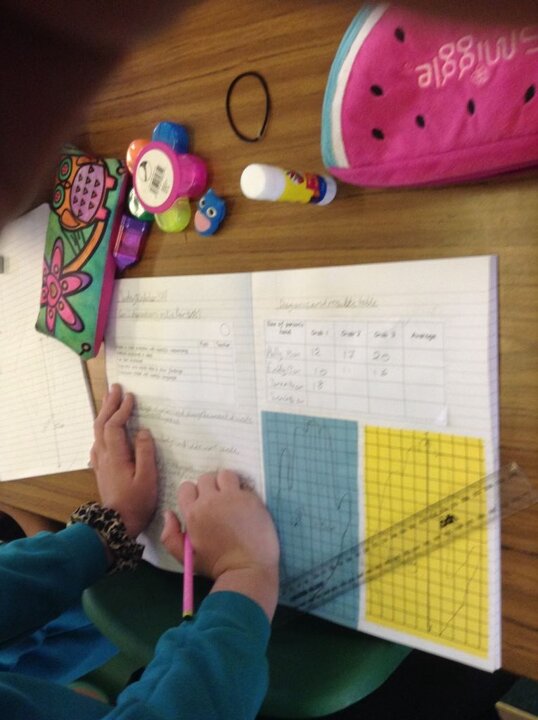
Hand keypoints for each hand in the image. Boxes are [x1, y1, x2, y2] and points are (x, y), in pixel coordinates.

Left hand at [91, 384, 156, 537]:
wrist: (117, 525)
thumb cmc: (136, 502)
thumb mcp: (147, 478)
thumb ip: (145, 452)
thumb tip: (143, 431)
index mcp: (115, 456)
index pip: (115, 425)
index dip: (122, 409)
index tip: (131, 397)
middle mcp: (104, 456)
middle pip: (101, 424)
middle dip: (109, 405)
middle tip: (116, 388)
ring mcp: (100, 463)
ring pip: (98, 432)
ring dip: (104, 414)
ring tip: (111, 401)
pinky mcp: (102, 469)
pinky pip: (99, 442)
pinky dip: (103, 429)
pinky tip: (107, 429)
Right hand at [161, 470, 279, 619]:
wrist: (248, 569)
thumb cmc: (216, 565)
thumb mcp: (186, 557)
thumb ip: (169, 536)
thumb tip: (168, 513)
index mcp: (193, 512)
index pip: (186, 486)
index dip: (192, 494)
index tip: (200, 504)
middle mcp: (212, 500)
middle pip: (206, 478)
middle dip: (209, 487)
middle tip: (216, 501)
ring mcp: (234, 497)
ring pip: (225, 474)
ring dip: (226, 483)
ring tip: (230, 497)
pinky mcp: (252, 498)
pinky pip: (244, 486)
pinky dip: (242, 493)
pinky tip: (245, 508)